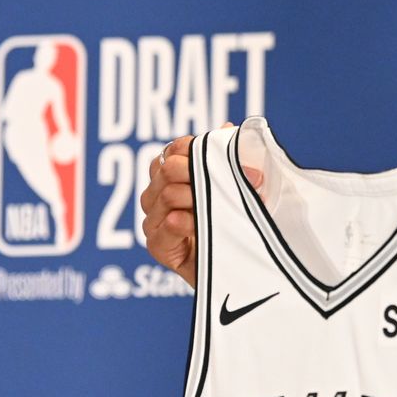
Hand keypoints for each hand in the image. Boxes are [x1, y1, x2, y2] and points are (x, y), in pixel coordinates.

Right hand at [141, 122, 251, 287]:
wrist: (239, 268)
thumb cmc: (238, 224)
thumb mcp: (242, 189)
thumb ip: (232, 160)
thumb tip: (227, 128)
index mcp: (174, 175)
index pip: (175, 149)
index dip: (195, 149)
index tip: (221, 159)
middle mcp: (158, 195)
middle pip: (167, 169)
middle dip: (197, 173)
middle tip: (225, 186)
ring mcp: (154, 220)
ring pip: (165, 194)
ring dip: (194, 198)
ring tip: (215, 208)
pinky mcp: (158, 246)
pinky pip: (163, 226)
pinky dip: (181, 222)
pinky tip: (196, 224)